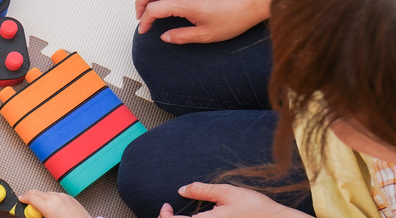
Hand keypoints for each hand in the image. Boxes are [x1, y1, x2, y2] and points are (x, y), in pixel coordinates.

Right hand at [19, 190, 91, 217]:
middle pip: (37, 192)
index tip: (21, 199)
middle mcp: (54, 198)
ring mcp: (62, 196)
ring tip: (42, 206)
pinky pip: (56, 195)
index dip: (24, 198)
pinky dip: (52, 198)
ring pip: (47, 193)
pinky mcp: (69, 197)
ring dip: (41, 197)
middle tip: (28, 200)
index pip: (31, 197)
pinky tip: (53, 206)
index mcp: (47, 206)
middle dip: (30, 195)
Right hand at [136, 0, 269, 43]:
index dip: (145, 20)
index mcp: (184, 3)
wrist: (253, 3)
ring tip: (150, 10)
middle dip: (142, 4)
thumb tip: (166, 36)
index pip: (153, 8)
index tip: (145, 29)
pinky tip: (165, 4)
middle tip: (142, 18)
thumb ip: (181, 36)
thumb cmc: (234, 16)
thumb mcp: (206, 35)